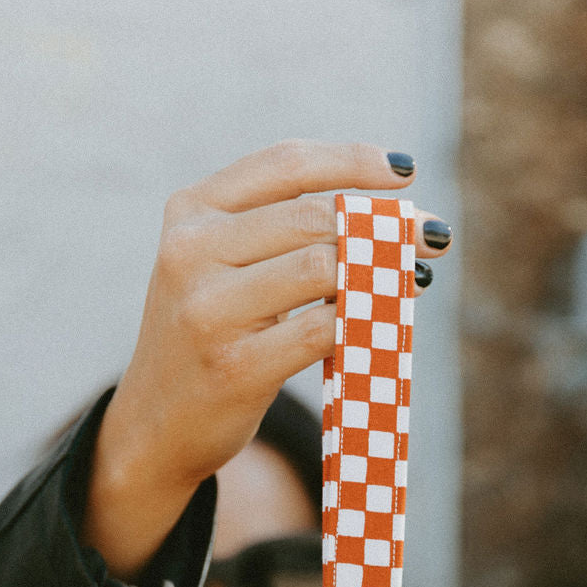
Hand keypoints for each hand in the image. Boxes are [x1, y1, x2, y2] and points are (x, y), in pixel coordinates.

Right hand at [84, 139, 452, 577]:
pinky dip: (362, 322)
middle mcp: (191, 252)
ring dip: (381, 272)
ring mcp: (208, 311)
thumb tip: (391, 219)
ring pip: (319, 269)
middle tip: (431, 237)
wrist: (155, 426)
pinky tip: (385, 322)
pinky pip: (320, 330)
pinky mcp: (234, 367)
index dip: (351, 161)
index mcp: (191, 212)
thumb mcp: (219, 268)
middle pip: (312, 218)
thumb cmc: (208, 338)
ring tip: (414, 278)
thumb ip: (278, 233)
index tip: (404, 171)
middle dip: (382, 224)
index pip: (284, 166)